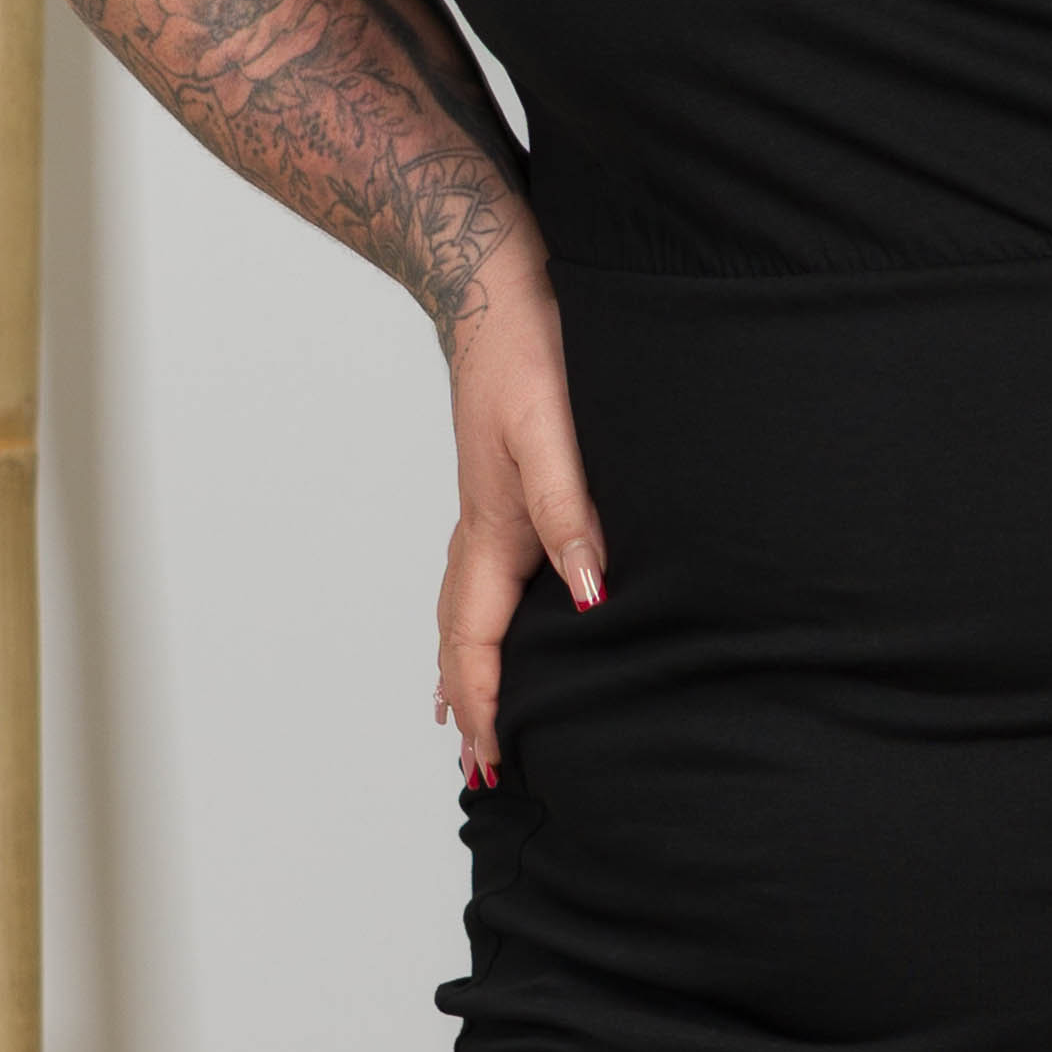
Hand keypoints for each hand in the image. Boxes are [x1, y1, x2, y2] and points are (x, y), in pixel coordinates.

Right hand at [431, 265, 605, 778]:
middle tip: (481, 769)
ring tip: (471, 717)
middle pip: (462, 637)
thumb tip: (589, 593)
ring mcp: (489, 510)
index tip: (496, 758)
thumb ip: (569, 511)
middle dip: (471, 704)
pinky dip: (481, 621)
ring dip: (470, 667)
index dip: (486, 702)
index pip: (476, 639)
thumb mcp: (552, 428)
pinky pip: (485, 579)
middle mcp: (483, 529)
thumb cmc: (526, 347)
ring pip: (469, 609)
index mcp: (491, 528)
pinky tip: (503, 619)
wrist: (495, 282)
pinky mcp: (504, 488)